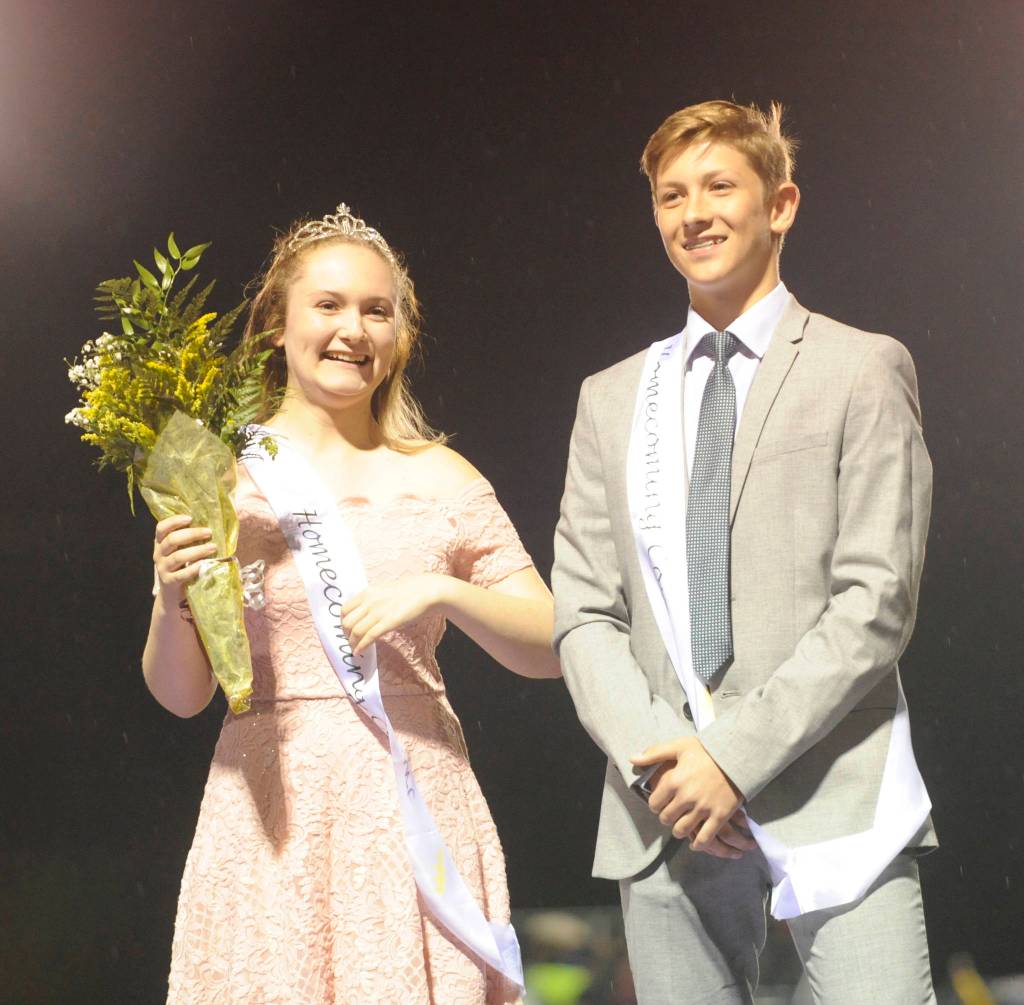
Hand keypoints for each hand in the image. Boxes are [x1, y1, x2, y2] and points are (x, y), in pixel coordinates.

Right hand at [153, 514, 216, 604]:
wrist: (173, 596)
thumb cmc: (182, 567)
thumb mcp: (181, 551)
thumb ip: (189, 540)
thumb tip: (210, 524)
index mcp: (160, 544)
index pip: (161, 528)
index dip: (174, 521)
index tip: (190, 518)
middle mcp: (158, 555)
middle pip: (172, 540)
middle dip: (192, 534)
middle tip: (209, 532)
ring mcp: (162, 569)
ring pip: (178, 556)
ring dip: (197, 550)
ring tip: (213, 547)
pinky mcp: (169, 582)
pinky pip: (182, 574)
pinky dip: (194, 567)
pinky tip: (205, 564)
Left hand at [341, 574, 447, 654]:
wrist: (426, 591)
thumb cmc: (408, 592)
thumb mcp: (384, 592)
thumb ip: (372, 601)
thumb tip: (363, 615)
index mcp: (367, 593)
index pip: (344, 609)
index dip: (343, 622)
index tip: (347, 630)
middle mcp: (369, 602)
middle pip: (347, 622)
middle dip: (346, 635)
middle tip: (351, 641)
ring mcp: (379, 612)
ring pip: (356, 631)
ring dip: (352, 643)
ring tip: (355, 649)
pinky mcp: (389, 622)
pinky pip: (369, 637)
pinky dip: (361, 646)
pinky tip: (360, 652)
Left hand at [631, 736, 750, 857]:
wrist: (737, 756)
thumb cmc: (706, 751)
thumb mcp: (679, 747)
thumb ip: (654, 753)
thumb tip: (632, 759)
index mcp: (674, 781)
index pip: (654, 803)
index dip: (655, 804)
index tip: (660, 802)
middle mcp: (686, 797)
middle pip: (666, 818)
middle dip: (666, 817)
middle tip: (671, 813)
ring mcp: (703, 808)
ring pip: (682, 830)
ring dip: (679, 830)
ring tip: (681, 825)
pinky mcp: (719, 816)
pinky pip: (705, 838)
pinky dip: (698, 844)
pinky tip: (695, 842)